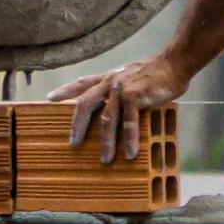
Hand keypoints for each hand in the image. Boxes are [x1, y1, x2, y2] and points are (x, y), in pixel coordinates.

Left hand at [46, 57, 189, 163]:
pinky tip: (130, 153)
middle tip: (73, 143)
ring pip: (106, 119)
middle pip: (85, 104)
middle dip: (77, 125)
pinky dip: (129, 139)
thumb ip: (121, 92)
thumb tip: (116, 113)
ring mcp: (121, 88)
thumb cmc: (156, 74)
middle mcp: (110, 82)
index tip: (50, 98)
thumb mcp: (132, 78)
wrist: (174, 64)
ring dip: (106, 142)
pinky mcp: (135, 95)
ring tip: (105, 159)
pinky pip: (128, 122)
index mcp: (108, 78)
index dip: (65, 91)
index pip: (82, 83)